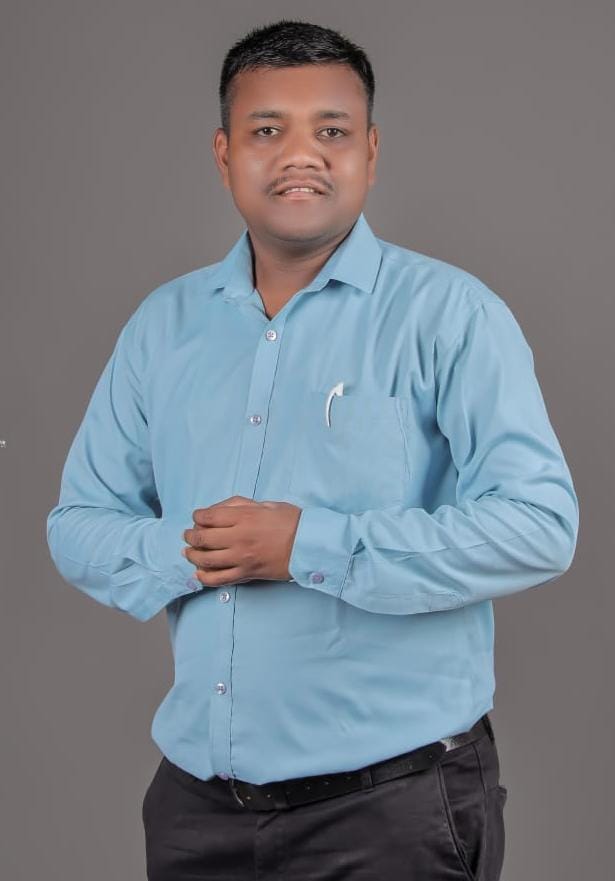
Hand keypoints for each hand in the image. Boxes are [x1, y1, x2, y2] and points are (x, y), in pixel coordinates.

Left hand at [182, 496, 301, 586]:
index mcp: (244, 517)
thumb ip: (240, 504)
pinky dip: (205, 577)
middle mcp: (239, 537)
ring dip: (192, 556)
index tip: (197, 517)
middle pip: (202, 538)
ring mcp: (241, 558)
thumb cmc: (292, 522)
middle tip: (188, 535)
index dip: (197, 516)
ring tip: (189, 552)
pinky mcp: (247, 574)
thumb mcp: (267, 504)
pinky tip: (200, 573)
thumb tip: (219, 510)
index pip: (208, 516)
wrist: (309, 545)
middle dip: (190, 535)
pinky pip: (219, 579)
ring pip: (206, 559)